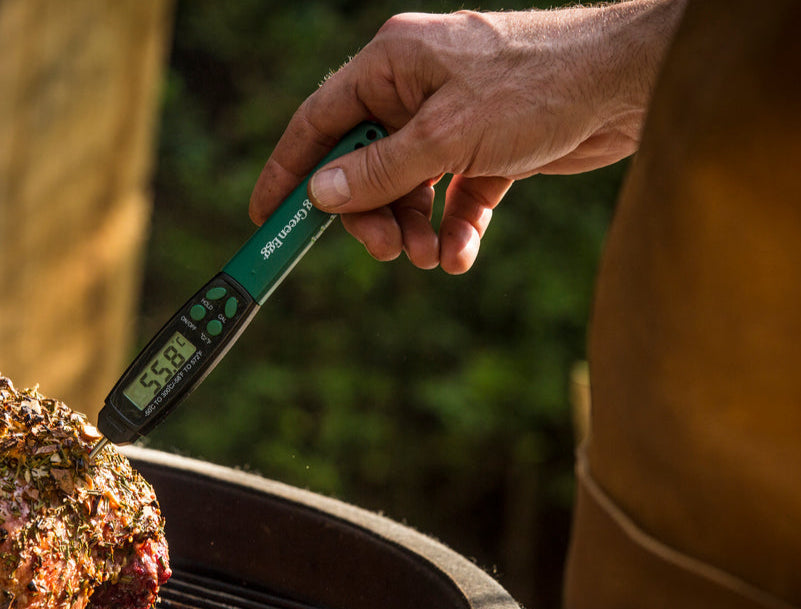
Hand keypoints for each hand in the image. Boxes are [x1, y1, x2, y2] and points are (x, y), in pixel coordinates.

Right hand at [248, 1, 683, 272]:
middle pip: (364, 165)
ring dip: (414, 230)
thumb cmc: (538, 84)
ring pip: (408, 189)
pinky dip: (453, 229)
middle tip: (387, 253)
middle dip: (371, 216)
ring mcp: (453, 121)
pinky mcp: (488, 151)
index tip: (266, 215)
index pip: (320, 122)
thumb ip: (379, 170)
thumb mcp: (446, 135)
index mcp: (393, 64)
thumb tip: (321, 196)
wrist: (631, 84)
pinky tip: (461, 255)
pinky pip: (452, 198)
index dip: (289, 170)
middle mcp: (416, 90)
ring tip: (433, 257)